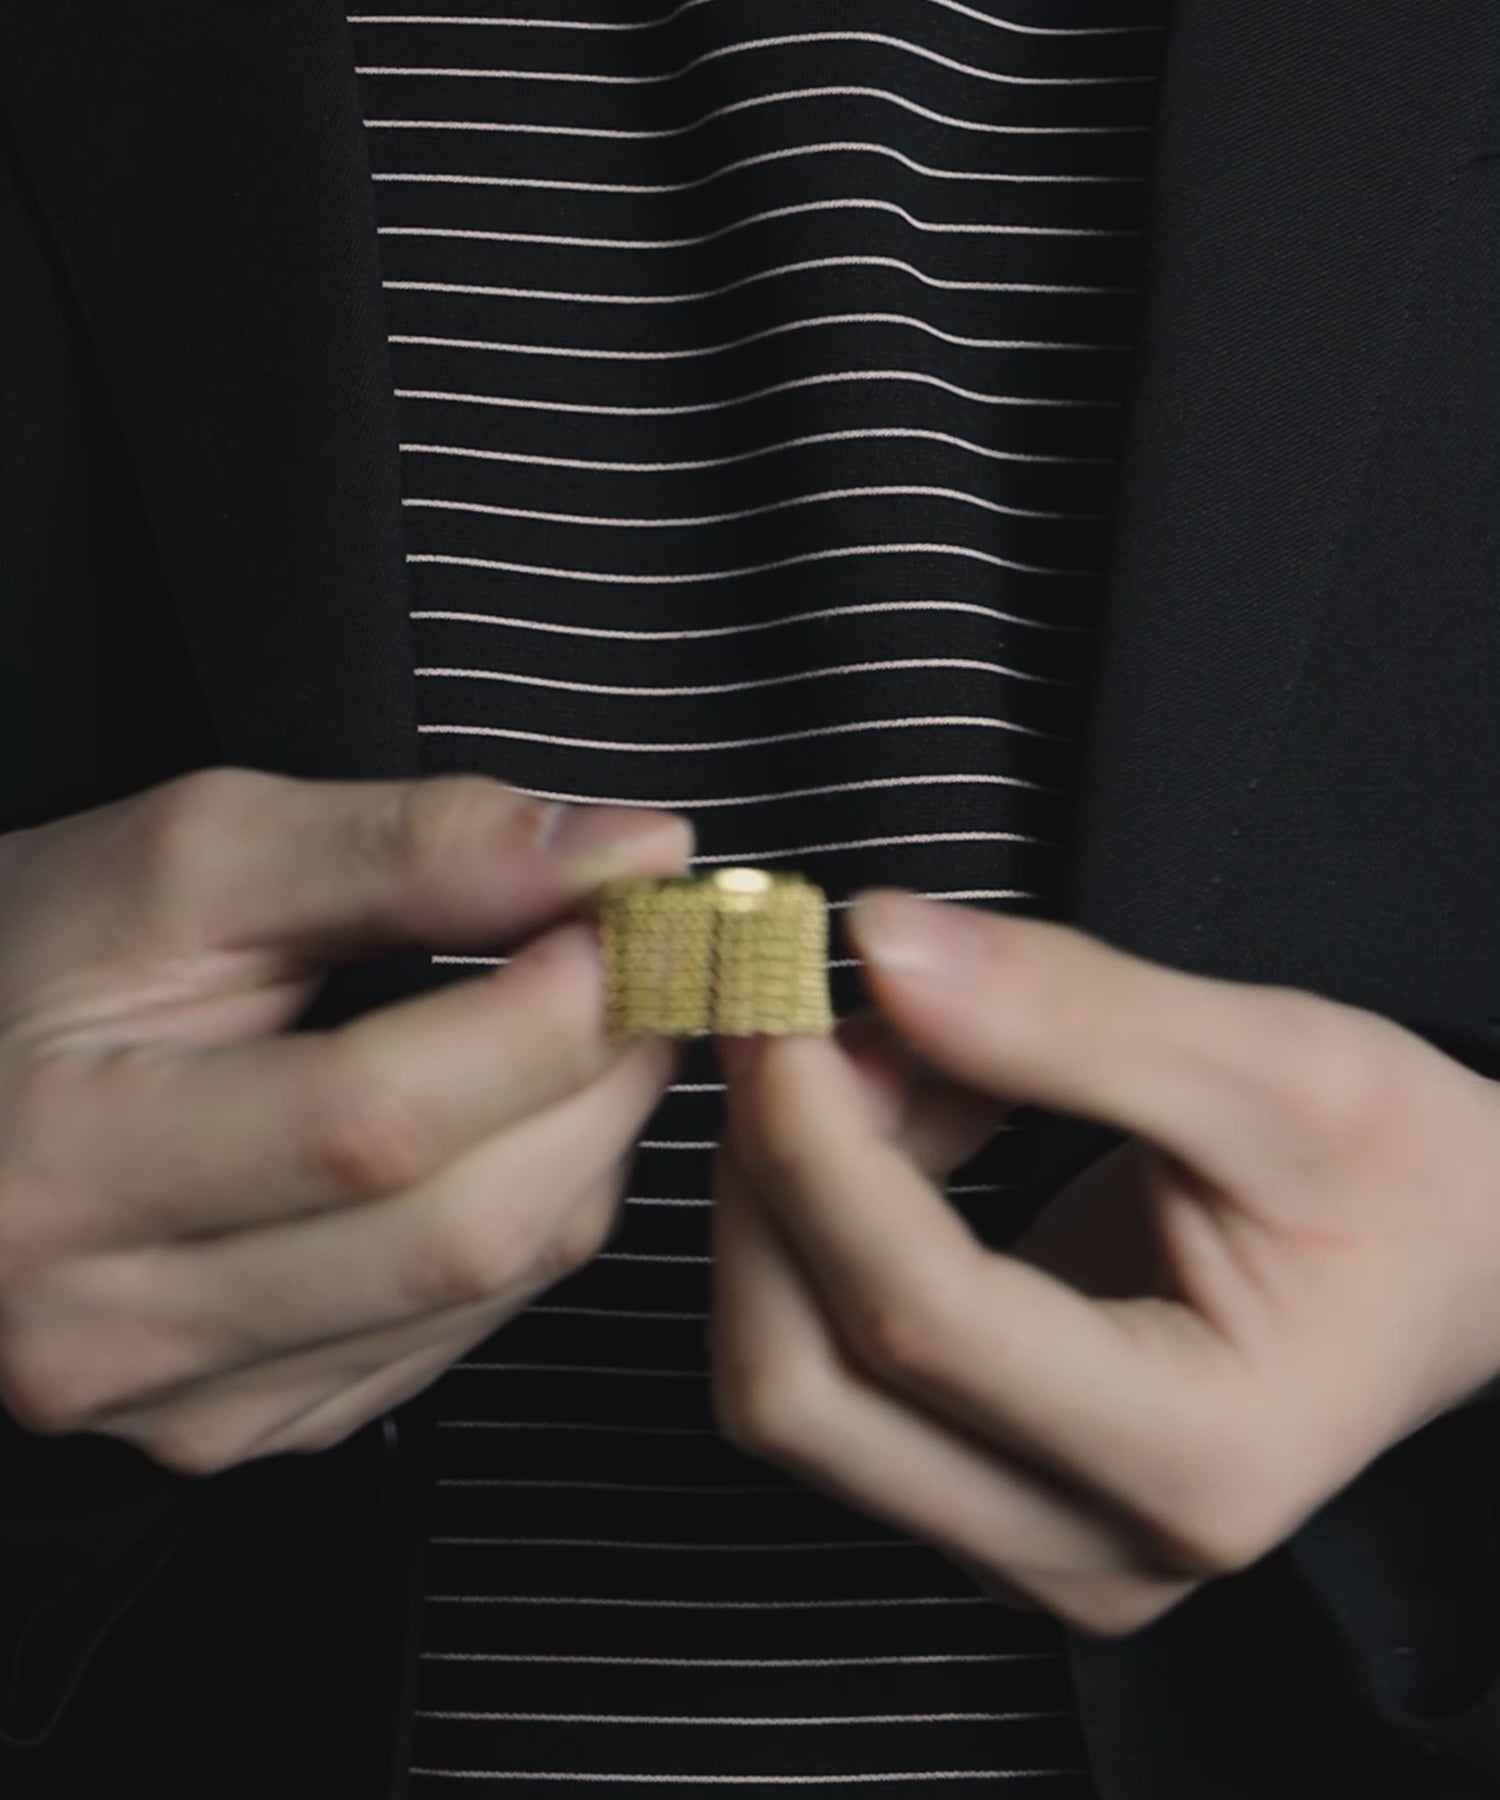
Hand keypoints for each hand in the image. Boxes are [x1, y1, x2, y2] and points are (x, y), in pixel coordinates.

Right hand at [0, 767, 692, 1475]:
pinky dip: (531, 1217)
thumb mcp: (195, 860)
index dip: (542, 1014)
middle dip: (600, 1080)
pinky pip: (460, 1333)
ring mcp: (187, 1403)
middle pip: (456, 1227)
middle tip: (641, 967)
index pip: (371, 1118)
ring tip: (585, 1025)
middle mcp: (115, 1328)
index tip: (625, 917)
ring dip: (586, 1144)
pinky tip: (514, 1125)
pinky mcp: (248, 1424)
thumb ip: (413, 847)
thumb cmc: (33, 955)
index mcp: (68, 1167)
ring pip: (485, 1287)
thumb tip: (626, 853)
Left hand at [708, 889, 1499, 1633]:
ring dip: (786, 1202)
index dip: (819, 1152)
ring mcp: (1027, 1542)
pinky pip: (826, 1374)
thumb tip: (878, 946)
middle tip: (798, 1022)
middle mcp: (1095, 1546)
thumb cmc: (1401, 1172)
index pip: (921, 1321)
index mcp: (1198, 1458)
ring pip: (790, 1391)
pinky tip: (906, 1118)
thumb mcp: (1282, 1062)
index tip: (779, 1012)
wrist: (1457, 1266)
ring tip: (887, 1053)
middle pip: (806, 1391)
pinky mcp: (981, 1497)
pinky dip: (819, 1231)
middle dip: (769, 1186)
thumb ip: (1073, 1010)